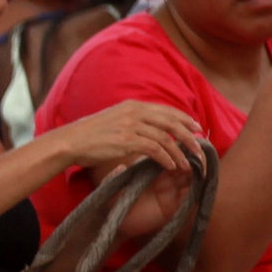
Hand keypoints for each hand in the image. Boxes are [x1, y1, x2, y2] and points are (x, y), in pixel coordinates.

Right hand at [49, 98, 207, 180]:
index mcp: (132, 105)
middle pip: (172, 123)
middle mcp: (134, 112)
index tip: (197, 129)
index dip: (185, 120)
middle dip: (190, 137)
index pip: (167, 111)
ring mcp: (131, 125)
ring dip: (180, 153)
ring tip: (188, 164)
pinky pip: (155, 149)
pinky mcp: (127, 140)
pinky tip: (171, 166)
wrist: (70, 140)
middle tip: (200, 149)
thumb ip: (132, 120)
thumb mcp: (114, 119)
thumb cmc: (90, 134)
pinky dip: (167, 158)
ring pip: (166, 138)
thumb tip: (150, 128)